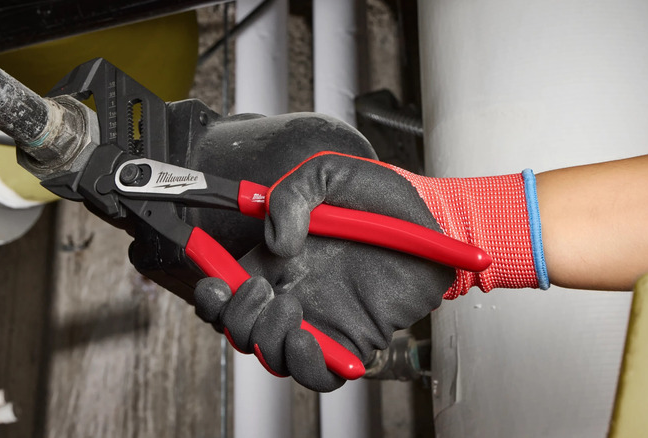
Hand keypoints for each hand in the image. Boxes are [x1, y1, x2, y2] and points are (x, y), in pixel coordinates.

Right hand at [197, 152, 544, 390]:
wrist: (435, 222)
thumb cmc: (385, 199)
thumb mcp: (331, 174)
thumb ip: (293, 195)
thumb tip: (276, 242)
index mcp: (278, 259)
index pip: (228, 288)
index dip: (211, 293)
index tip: (215, 281)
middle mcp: (293, 293)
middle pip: (241, 329)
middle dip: (237, 317)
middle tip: (262, 289)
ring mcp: (321, 320)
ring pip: (272, 356)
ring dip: (267, 338)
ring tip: (290, 306)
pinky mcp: (352, 340)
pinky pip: (319, 374)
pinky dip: (307, 366)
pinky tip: (310, 341)